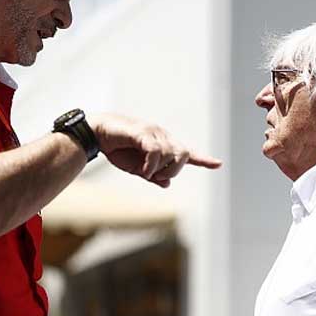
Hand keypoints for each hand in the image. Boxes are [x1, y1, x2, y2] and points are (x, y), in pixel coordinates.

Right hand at [89, 113, 221, 187]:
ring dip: (160, 169)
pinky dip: (151, 164)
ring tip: (145, 172)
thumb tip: (168, 183)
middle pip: (184, 154)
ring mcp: (153, 133)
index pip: (187, 152)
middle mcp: (162, 136)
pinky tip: (143, 170)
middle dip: (174, 170)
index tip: (217, 164)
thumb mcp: (136, 168)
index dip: (203, 159)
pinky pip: (155, 151)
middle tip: (156, 176)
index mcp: (163, 145)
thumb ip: (152, 175)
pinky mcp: (142, 132)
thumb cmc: (117, 148)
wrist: (98, 134)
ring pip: (171, 154)